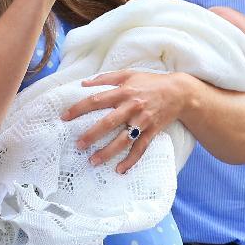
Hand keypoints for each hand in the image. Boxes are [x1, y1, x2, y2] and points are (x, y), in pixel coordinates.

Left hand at [61, 70, 187, 172]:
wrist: (179, 92)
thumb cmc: (151, 82)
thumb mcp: (129, 74)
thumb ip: (106, 78)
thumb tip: (84, 83)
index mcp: (124, 91)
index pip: (97, 100)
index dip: (79, 108)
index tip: (64, 117)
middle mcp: (132, 107)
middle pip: (109, 122)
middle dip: (92, 134)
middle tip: (78, 144)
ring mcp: (143, 121)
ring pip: (123, 139)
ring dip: (108, 152)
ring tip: (93, 161)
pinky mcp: (152, 131)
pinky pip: (140, 149)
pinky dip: (131, 160)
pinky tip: (120, 170)